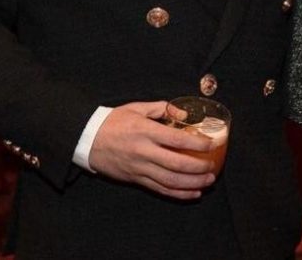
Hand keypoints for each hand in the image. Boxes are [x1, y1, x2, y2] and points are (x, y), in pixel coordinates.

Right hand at [88, 101, 215, 198]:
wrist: (88, 139)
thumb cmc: (113, 121)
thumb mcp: (137, 107)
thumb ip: (162, 108)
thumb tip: (183, 114)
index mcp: (145, 131)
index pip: (177, 140)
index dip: (197, 144)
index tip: (211, 144)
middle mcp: (144, 152)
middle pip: (177, 165)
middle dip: (199, 168)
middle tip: (213, 167)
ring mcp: (139, 168)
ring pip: (170, 181)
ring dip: (192, 183)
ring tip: (208, 181)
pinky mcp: (135, 179)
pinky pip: (160, 190)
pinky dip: (178, 194)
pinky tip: (192, 193)